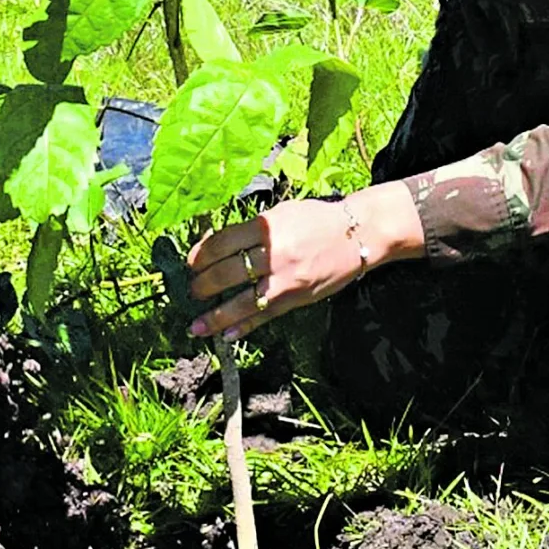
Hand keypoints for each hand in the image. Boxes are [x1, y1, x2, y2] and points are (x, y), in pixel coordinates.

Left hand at [187, 186, 421, 339]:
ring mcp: (286, 279)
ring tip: (197, 326)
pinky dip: (245, 326)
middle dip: (203, 284)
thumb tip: (217, 245)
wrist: (358, 234)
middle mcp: (275, 253)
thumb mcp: (283, 213)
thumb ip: (253, 229)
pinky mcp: (297, 298)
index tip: (190, 263)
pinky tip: (226, 335)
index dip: (200, 254)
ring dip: (216, 316)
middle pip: (227, 272)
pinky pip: (266, 315)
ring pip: (243, 301)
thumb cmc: (318, 220)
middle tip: (193, 290)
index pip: (223, 242)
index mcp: (268, 227)